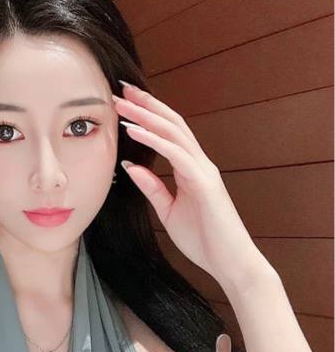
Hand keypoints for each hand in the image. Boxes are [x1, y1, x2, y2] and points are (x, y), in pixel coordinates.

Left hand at [114, 82, 272, 292]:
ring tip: (122, 103)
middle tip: (121, 88)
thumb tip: (131, 166)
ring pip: (173, 132)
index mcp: (191, 169)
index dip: (148, 114)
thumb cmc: (204, 241)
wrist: (230, 263)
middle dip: (146, 104)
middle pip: (171, 123)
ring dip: (145, 115)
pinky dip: (153, 139)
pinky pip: (175, 154)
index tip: (126, 102)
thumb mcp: (169, 212)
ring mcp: (204, 171)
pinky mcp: (204, 182)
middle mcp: (199, 164)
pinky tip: (134, 129)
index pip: (168, 133)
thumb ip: (152, 188)